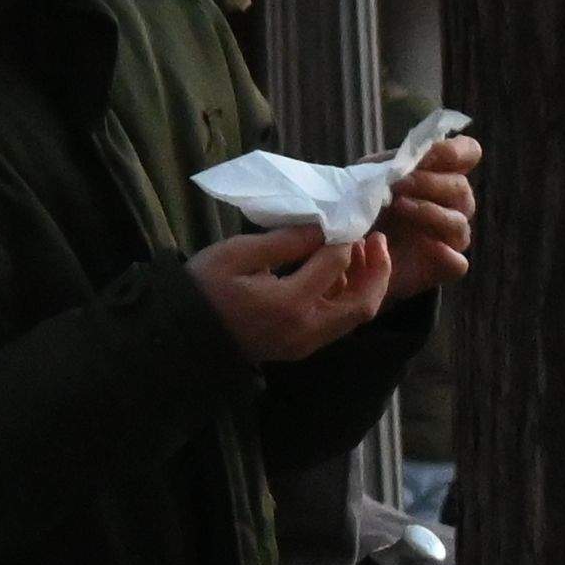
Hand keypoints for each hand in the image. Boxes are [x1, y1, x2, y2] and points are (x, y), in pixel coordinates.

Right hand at [188, 224, 388, 365]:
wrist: (185, 335)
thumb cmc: (204, 288)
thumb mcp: (237, 254)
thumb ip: (284, 241)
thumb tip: (321, 226)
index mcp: (291, 304)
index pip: (335, 265)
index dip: (345, 239)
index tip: (347, 217)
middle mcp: (308, 329)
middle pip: (363, 304)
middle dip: (378, 270)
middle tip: (377, 238)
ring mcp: (308, 343)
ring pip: (354, 316)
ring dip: (365, 284)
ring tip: (360, 251)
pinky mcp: (303, 347)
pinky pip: (337, 323)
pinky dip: (346, 297)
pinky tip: (340, 272)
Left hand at [371, 130, 478, 310]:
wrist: (353, 245)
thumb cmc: (366, 201)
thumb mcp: (372, 173)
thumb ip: (394, 163)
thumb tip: (413, 159)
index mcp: (442, 174)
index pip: (468, 153)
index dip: (455, 151)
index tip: (427, 155)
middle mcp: (455, 203)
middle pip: (461, 188)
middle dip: (429, 183)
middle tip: (398, 184)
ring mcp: (453, 236)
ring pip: (459, 223)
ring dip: (430, 212)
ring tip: (398, 207)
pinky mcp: (446, 264)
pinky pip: (458, 262)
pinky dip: (445, 254)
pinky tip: (426, 246)